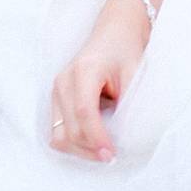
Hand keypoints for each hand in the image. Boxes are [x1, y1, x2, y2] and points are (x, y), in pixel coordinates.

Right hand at [46, 3, 148, 162]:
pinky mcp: (56, 100)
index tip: (110, 154)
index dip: (96, 137)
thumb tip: (124, 136)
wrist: (114, 33)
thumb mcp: (134, 73)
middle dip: (89, 148)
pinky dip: (73, 142)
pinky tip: (92, 142)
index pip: (83, 112)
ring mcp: (56, 91)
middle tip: (112, 157)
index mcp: (83, 71)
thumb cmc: (125, 50)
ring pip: (58, 135)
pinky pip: (58, 130)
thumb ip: (129, 102)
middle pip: (68, 128)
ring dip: (79, 149)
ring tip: (103, 152)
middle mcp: (63, 81)